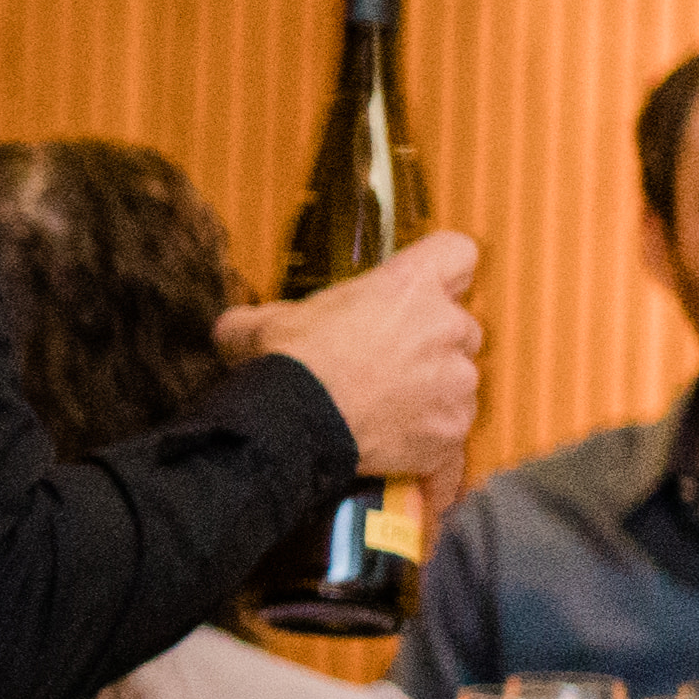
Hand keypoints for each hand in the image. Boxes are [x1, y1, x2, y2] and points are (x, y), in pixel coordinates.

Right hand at [219, 226, 483, 500]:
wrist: (289, 428)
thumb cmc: (284, 366)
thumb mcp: (263, 322)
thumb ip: (274, 314)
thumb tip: (238, 325)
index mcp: (408, 286)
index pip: (456, 253)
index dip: (442, 270)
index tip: (426, 288)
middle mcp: (445, 328)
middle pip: (459, 326)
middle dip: (430, 344)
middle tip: (385, 362)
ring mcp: (455, 383)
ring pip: (457, 381)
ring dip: (430, 392)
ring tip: (382, 410)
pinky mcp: (451, 431)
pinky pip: (450, 434)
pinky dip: (428, 440)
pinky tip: (394, 446)